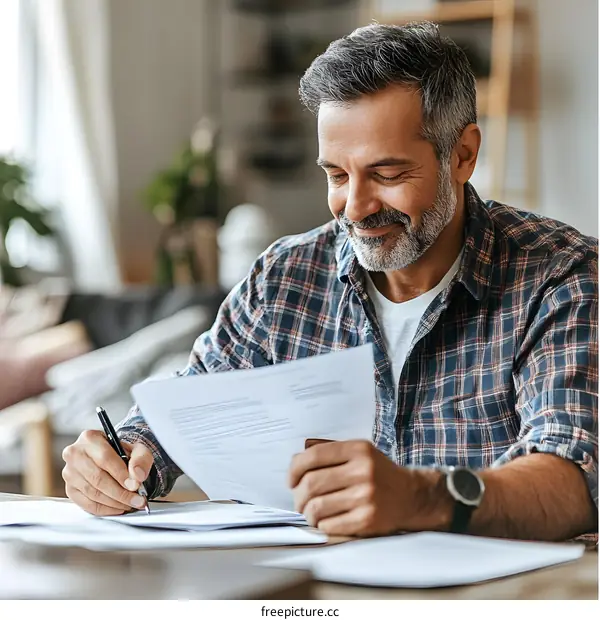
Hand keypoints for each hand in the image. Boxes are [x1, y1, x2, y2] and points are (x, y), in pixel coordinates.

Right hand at [62, 430, 153, 515]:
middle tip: (137, 500)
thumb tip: (137, 476)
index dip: (121, 474)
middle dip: (120, 493)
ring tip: (130, 504)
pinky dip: (104, 509)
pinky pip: (86, 504)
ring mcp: (69, 473)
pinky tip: (117, 508)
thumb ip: (140, 459)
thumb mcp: (137, 449)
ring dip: (114, 502)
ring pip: (92, 493)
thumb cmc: (121, 452)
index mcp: (90, 438)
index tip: (135, 486)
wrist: (110, 458)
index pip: (105, 458)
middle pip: (98, 478)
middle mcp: (75, 454)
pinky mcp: (69, 489)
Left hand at [289, 440, 440, 536]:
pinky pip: (329, 525)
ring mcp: (366, 497)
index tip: (291, 480)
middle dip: (298, 495)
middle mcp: (362, 471)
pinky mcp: (367, 520)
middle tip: (299, 500)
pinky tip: (327, 521)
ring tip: (311, 513)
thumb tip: (297, 459)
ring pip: (317, 507)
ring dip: (307, 513)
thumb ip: (330, 451)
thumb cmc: (378, 473)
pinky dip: (321, 525)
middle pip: (311, 484)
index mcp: (358, 450)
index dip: (294, 469)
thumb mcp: (359, 452)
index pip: (313, 456)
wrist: (410, 496)